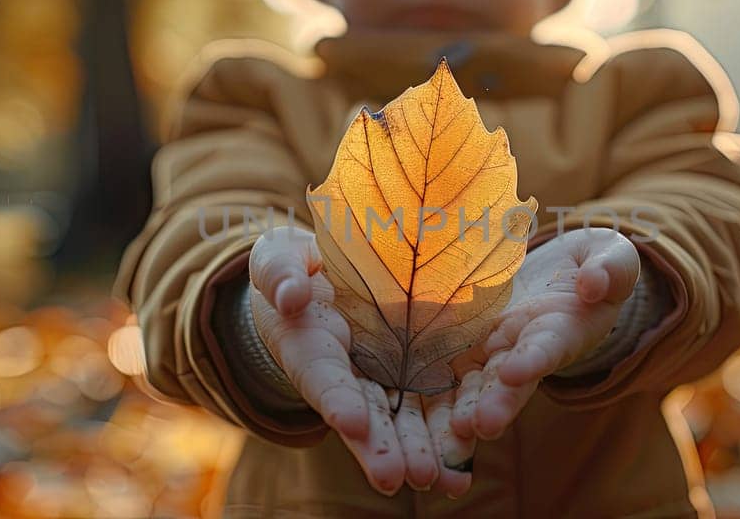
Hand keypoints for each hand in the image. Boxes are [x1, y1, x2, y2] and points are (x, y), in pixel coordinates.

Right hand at [247, 226, 442, 493]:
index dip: (336, 397)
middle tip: (395, 476)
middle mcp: (346, 373)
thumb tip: (291, 295)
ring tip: (440, 480)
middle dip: (379, 446)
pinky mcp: (415, 372)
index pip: (322, 374)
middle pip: (364, 414)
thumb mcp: (277, 259)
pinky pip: (432, 406)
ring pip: (401, 419)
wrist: (329, 278)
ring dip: (418, 451)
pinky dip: (446, 436)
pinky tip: (462, 470)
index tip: (351, 421)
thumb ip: (281, 273)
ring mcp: (381, 376)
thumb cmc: (295, 268)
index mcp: (308, 344)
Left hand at [449, 228, 640, 441]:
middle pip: (507, 382)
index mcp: (560, 330)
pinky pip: (441, 371)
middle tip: (481, 425)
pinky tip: (406, 410)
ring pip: (471, 387)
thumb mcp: (610, 258)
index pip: (547, 346)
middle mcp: (522, 351)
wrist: (552, 273)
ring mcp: (488, 351)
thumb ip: (611, 269)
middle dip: (496, 403)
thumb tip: (594, 284)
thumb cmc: (588, 265)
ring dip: (460, 411)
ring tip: (449, 433)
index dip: (534, 359)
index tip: (517, 370)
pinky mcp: (460, 345)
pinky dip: (428, 394)